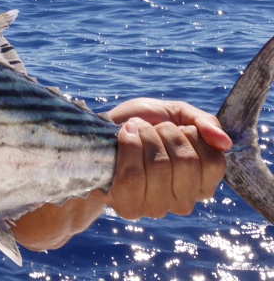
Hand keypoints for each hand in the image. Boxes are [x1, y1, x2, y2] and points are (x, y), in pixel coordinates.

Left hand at [93, 98, 228, 219]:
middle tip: (151, 128)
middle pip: (187, 161)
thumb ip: (204, 123)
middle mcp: (183, 201)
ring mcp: (156, 207)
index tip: (175, 127)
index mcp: (201, 182)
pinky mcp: (129, 207)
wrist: (97, 135)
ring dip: (145, 136)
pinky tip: (123, 136)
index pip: (214, 162)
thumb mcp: (175, 114)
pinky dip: (127, 145)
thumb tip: (225, 142)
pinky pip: (133, 175)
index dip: (192, 135)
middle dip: (166, 132)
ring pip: (160, 166)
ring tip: (134, 130)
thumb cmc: (140, 124)